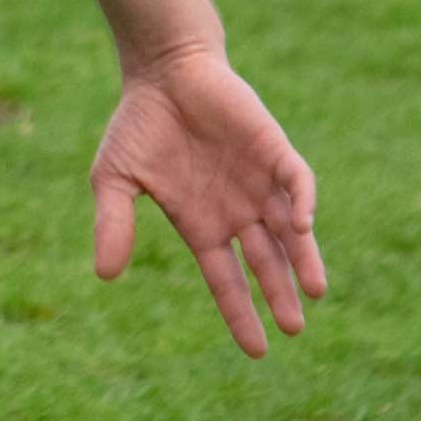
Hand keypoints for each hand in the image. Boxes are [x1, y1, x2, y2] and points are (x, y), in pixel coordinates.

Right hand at [89, 52, 325, 355]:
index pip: (227, 280)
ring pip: (289, 231)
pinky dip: (302, 204)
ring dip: (303, 259)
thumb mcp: (114, 179)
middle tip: (294, 327)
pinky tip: (301, 227)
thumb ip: (113, 223)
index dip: (241, 314)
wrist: (163, 70)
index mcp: (202, 225)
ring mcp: (258, 182)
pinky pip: (296, 182)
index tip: (259, 349)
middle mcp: (236, 211)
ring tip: (315, 292)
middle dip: (280, 295)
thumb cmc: (138, 125)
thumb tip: (105, 275)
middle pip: (266, 263)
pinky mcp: (273, 150)